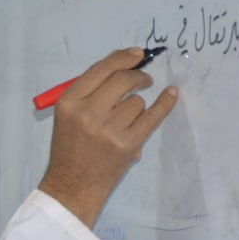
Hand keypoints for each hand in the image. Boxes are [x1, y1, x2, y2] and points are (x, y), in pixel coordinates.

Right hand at [37, 48, 177, 226]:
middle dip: (137, 75)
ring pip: (137, 101)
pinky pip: (153, 115)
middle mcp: (88, 113)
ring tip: (125, 121)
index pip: (101, 70)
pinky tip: (170, 94)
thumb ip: (90, 90)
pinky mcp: (128, 144)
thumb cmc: (70, 148)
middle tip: (143, 79)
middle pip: (122, 80)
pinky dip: (164, 103)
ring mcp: (109, 130)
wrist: (73, 185)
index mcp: (69, 103)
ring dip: (136, 106)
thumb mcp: (68, 115)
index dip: (122, 58)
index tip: (137, 54)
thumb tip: (125, 63)